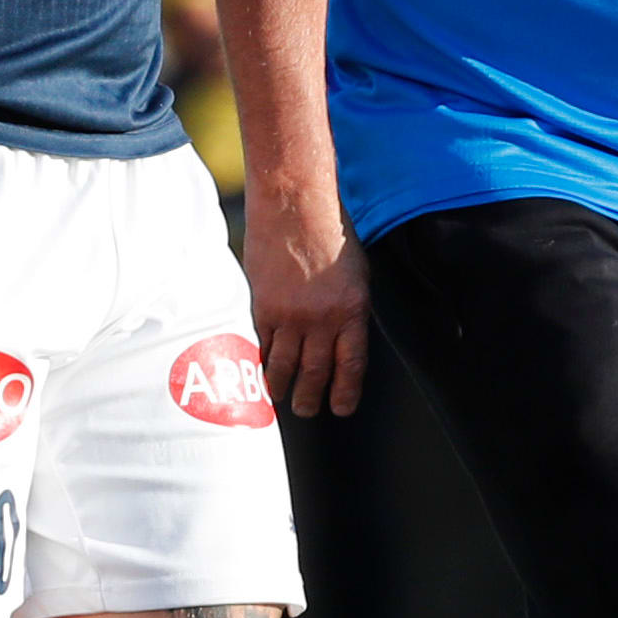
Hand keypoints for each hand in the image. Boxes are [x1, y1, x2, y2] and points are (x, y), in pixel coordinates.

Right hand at [243, 186, 368, 418]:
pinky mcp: (263, 306)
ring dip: (282, 386)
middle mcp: (322, 319)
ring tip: (280, 399)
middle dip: (311, 397)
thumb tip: (342, 338)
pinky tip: (259, 371)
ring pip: (285, 365)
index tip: (341, 409)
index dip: (346, 392)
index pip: (351, 365)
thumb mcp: (358, 274)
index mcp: (353, 310)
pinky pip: (262, 344)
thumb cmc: (331, 233)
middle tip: (307, 411)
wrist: (296, 207)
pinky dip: (261, 361)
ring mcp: (290, 315)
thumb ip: (351, 309)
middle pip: (316, 372)